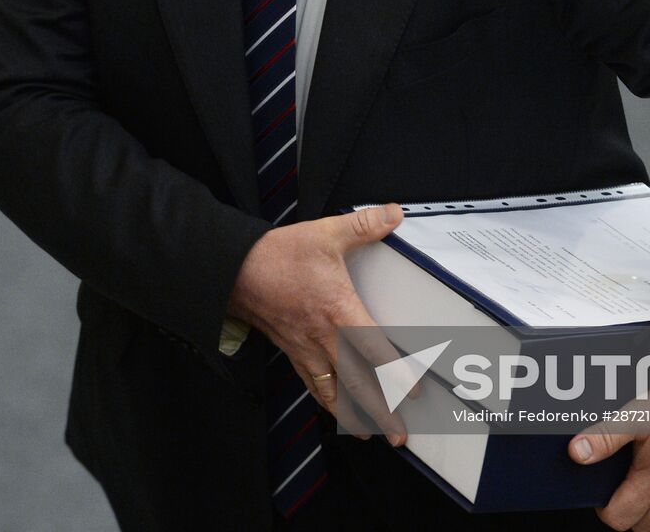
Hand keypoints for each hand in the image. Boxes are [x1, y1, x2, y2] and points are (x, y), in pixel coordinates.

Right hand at [228, 203, 407, 441]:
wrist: (235, 271)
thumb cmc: (279, 255)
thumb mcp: (326, 233)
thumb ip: (364, 225)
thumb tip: (396, 213)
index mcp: (338, 311)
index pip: (374, 350)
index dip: (396, 373)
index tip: (414, 392)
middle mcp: (323, 337)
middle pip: (357, 383)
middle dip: (380, 411)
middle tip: (399, 435)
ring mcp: (305, 349)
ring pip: (334, 392)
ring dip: (355, 416)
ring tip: (374, 434)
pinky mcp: (291, 351)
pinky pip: (313, 384)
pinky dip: (328, 403)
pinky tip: (337, 413)